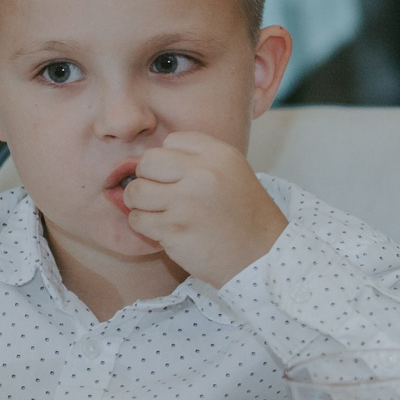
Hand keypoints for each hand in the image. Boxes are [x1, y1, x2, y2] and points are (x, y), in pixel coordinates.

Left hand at [120, 133, 287, 285]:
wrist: (263, 257)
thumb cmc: (245, 218)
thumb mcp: (234, 174)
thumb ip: (198, 160)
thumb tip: (149, 161)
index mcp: (220, 156)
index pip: (172, 141)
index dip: (171, 161)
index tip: (183, 179)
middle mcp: (203, 174)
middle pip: (147, 162)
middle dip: (148, 179)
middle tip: (163, 195)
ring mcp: (186, 202)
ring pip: (135, 191)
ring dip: (142, 204)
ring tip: (162, 213)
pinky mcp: (174, 229)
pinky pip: (138, 219)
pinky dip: (146, 226)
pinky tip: (166, 231)